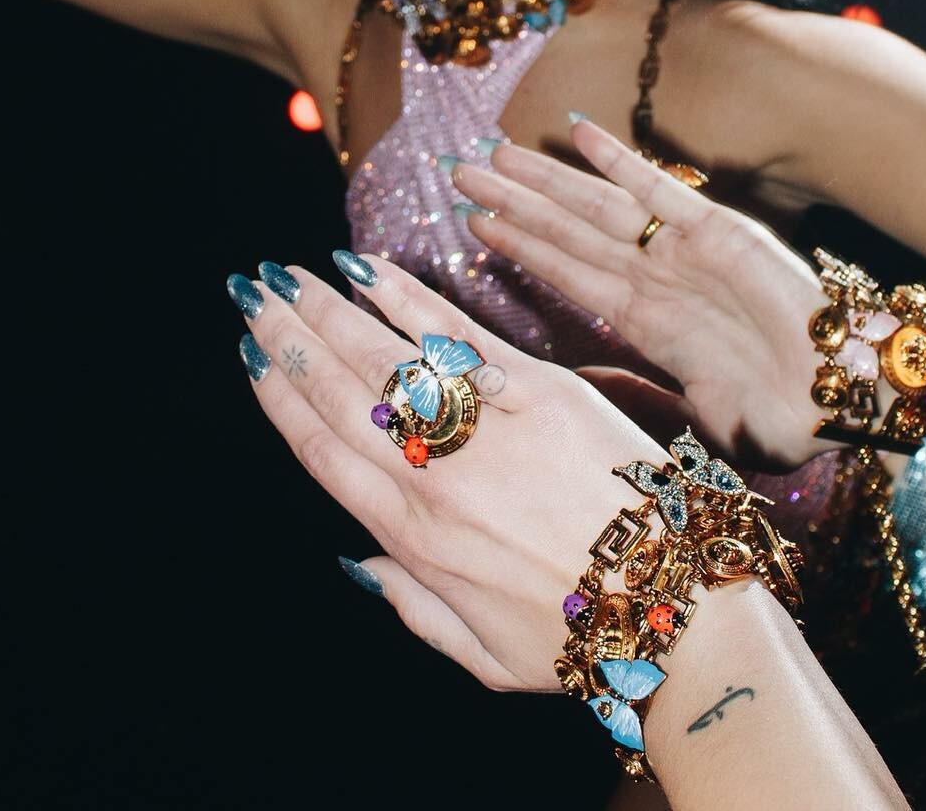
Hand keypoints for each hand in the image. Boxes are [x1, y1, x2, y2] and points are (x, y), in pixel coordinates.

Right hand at [230, 253, 668, 691]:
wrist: (674, 603)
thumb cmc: (579, 637)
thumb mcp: (480, 654)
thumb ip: (409, 606)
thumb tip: (356, 560)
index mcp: (414, 539)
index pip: (323, 452)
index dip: (279, 399)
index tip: (251, 357)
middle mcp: (435, 478)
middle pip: (340, 393)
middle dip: (289, 338)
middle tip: (253, 293)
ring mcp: (485, 431)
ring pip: (384, 358)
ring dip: (330, 309)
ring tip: (293, 274)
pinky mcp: (540, 391)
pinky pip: (457, 337)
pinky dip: (408, 299)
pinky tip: (372, 270)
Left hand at [446, 117, 826, 470]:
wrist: (849, 396)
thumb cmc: (782, 417)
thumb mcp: (692, 419)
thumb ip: (633, 393)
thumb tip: (577, 377)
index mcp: (645, 322)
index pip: (565, 274)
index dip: (519, 246)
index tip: (474, 223)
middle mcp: (654, 278)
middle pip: (565, 232)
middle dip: (512, 202)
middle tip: (457, 172)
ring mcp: (682, 251)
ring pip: (595, 207)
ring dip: (545, 179)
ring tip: (493, 154)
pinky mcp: (718, 231)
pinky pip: (659, 190)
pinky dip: (619, 162)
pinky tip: (580, 132)